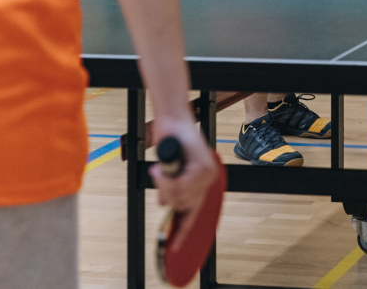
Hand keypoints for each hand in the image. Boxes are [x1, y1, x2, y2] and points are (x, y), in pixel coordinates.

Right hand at [149, 116, 219, 246]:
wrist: (173, 120)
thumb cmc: (172, 142)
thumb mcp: (171, 169)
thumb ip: (172, 187)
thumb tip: (166, 205)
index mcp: (202, 181)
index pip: (193, 212)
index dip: (182, 230)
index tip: (173, 246)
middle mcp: (208, 178)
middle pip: (181, 206)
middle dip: (165, 195)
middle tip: (158, 176)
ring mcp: (206, 173)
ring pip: (179, 197)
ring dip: (163, 185)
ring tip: (160, 170)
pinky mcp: (201, 166)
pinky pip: (178, 186)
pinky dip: (165, 179)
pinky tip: (161, 169)